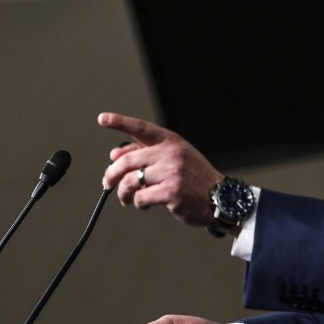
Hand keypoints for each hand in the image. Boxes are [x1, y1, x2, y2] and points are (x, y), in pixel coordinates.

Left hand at [99, 112, 223, 225]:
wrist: (220, 197)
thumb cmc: (195, 178)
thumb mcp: (176, 158)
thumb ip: (146, 154)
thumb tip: (114, 155)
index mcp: (171, 142)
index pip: (142, 128)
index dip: (120, 122)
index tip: (103, 119)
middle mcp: (171, 154)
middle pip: (127, 161)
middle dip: (111, 174)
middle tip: (107, 182)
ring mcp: (172, 172)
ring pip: (130, 181)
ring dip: (123, 193)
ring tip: (126, 198)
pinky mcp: (171, 192)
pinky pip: (141, 197)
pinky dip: (138, 203)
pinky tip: (144, 204)